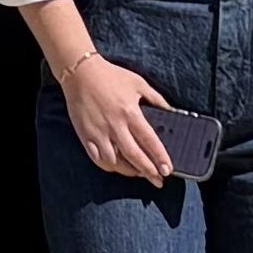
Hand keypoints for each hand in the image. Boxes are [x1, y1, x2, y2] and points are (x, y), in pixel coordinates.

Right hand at [59, 49, 178, 184]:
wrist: (80, 72)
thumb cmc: (111, 76)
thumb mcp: (139, 83)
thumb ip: (156, 99)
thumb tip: (172, 113)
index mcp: (130, 112)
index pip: (149, 141)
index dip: (160, 157)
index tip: (168, 170)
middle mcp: (115, 125)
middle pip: (134, 156)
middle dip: (149, 171)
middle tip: (158, 181)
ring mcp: (99, 132)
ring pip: (115, 162)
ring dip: (129, 171)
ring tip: (140, 173)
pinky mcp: (86, 136)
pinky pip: (97, 159)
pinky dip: (109, 166)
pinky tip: (118, 167)